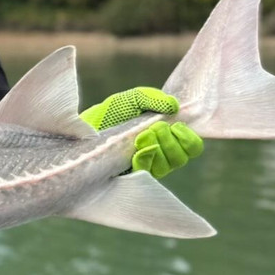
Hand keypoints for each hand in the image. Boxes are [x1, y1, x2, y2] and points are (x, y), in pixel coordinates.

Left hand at [80, 87, 203, 178]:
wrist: (83, 130)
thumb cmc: (110, 114)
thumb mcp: (131, 99)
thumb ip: (151, 98)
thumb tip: (173, 106)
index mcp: (166, 136)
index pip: (192, 146)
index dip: (188, 138)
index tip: (175, 125)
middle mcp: (160, 154)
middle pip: (182, 157)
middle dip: (170, 140)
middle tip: (154, 128)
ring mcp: (146, 167)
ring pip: (167, 166)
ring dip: (158, 149)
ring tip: (141, 136)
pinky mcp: (131, 176)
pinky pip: (148, 172)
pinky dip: (145, 159)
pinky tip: (136, 151)